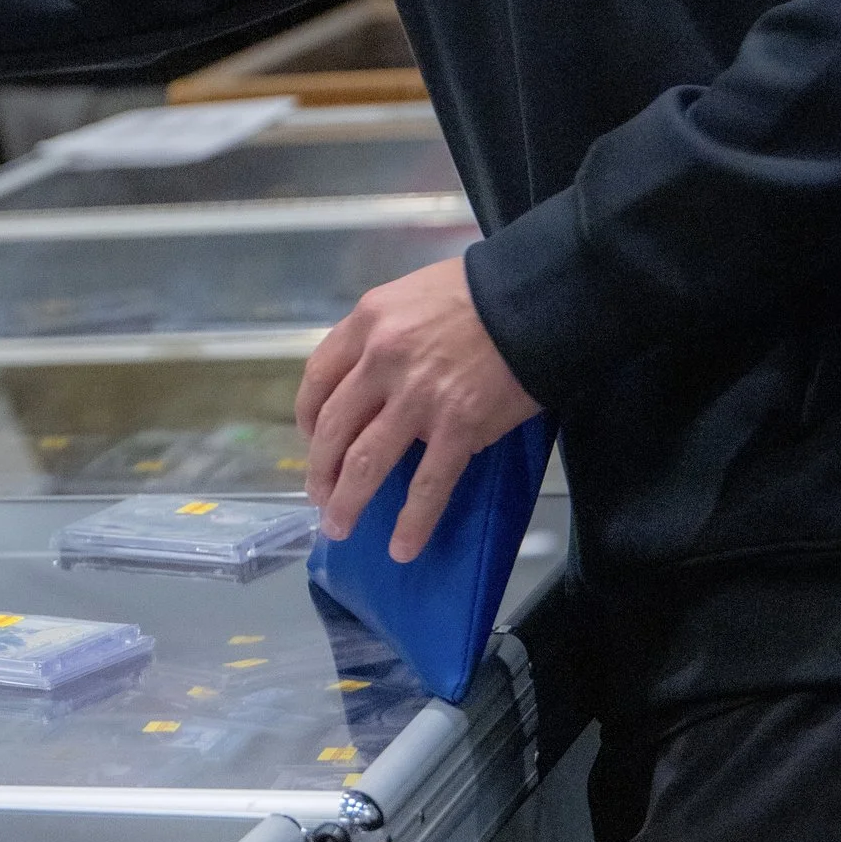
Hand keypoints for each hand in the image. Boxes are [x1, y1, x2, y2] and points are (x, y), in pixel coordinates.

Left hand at [296, 252, 538, 563]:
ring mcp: (417, 398)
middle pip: (335, 427)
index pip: (319, 377)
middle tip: (318, 496)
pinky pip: (428, 485)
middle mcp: (381, 361)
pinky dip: (412, 521)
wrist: (532, 300)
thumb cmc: (476, 294)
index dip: (308, 415)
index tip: (310, 437)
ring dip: (348, 501)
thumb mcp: (410, 295)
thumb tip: (369, 378)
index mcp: (367, 323)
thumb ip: (383, 333)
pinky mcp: (457, 429)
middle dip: (320, 469)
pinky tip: (402, 547)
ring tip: (339, 527)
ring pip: (367, 461)